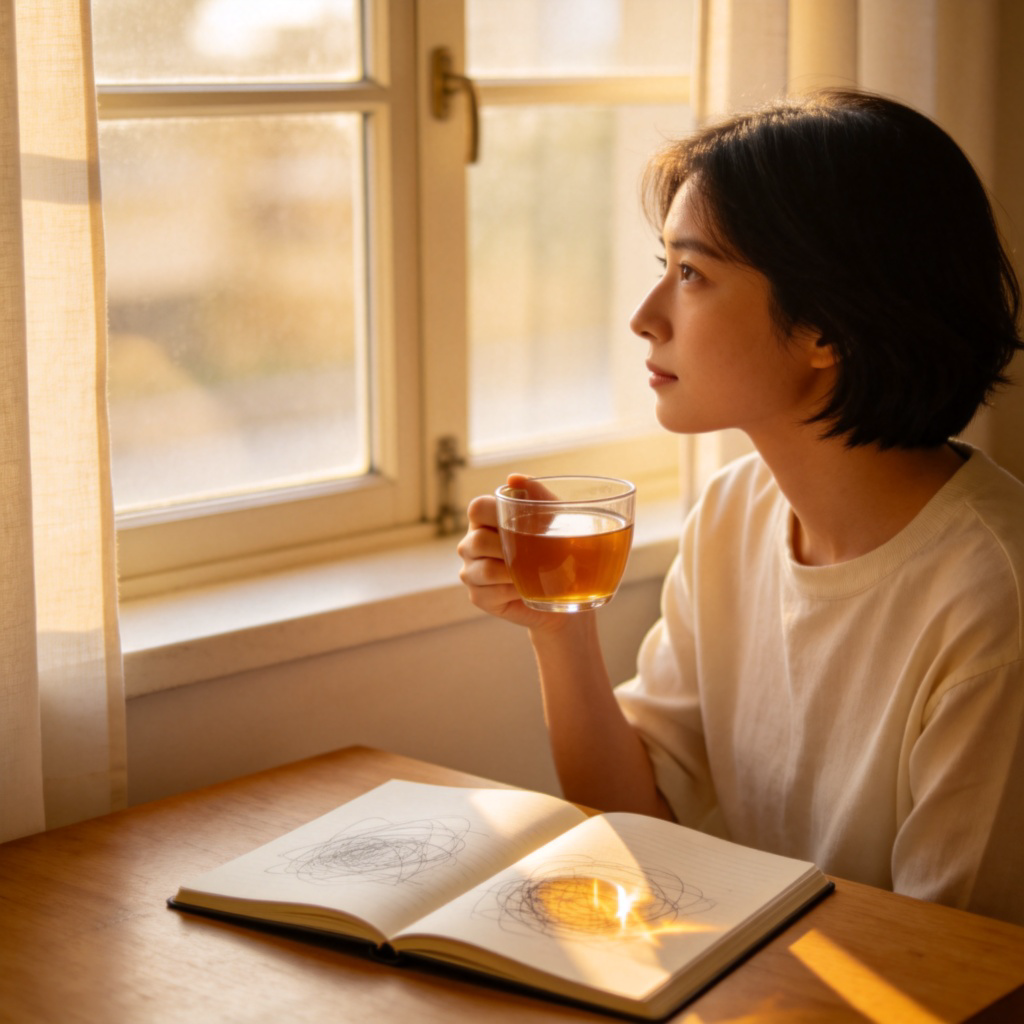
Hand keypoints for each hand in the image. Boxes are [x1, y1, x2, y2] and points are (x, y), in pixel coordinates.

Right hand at [457, 474, 572, 632]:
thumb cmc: (557, 547)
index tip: (522, 523)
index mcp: (486, 519)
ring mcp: (471, 571)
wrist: (566, 591)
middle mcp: (472, 543)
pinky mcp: (478, 596)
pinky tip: (526, 589)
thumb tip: (513, 477)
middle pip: (477, 541)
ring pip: (483, 570)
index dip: (495, 514)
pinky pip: (489, 593)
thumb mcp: (554, 517)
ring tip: (534, 572)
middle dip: (510, 549)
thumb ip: (537, 494)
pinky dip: (513, 591)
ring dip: (513, 572)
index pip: (477, 508)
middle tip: (537, 553)